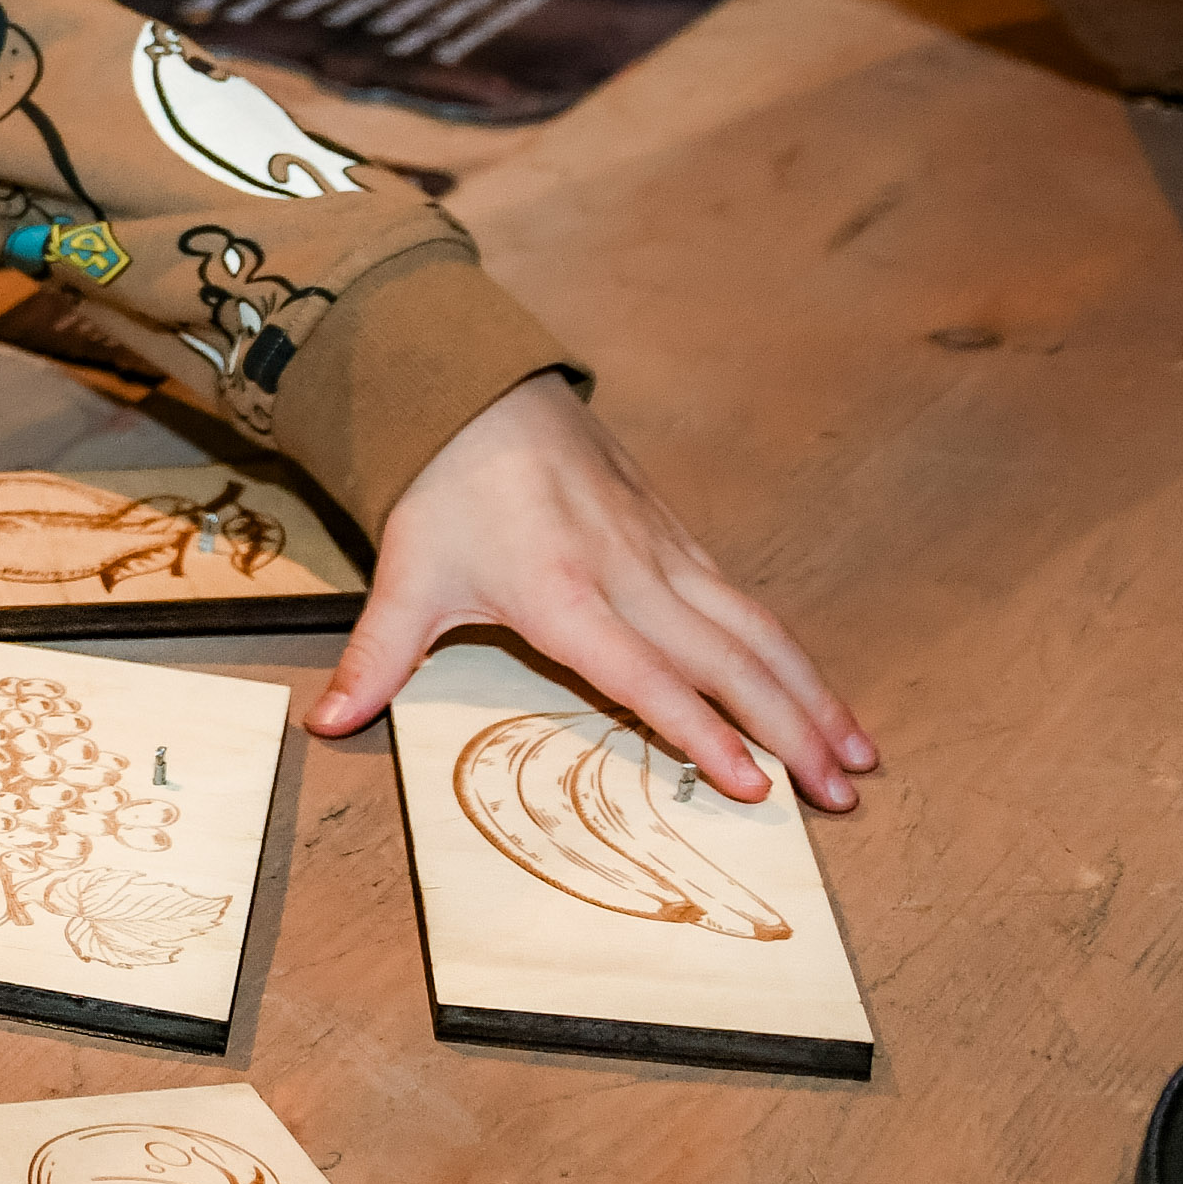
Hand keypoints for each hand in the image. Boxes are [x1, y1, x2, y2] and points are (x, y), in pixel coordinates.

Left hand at [312, 372, 875, 809]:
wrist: (477, 387)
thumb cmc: (441, 488)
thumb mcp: (404, 575)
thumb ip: (375, 659)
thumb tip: (323, 726)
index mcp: (562, 594)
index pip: (644, 676)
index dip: (698, 732)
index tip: (753, 784)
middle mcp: (628, 575)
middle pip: (726, 660)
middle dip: (791, 730)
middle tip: (843, 797)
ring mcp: (662, 554)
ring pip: (755, 630)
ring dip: (812, 694)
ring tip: (859, 757)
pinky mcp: (677, 538)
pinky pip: (746, 602)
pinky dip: (792, 652)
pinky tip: (821, 693)